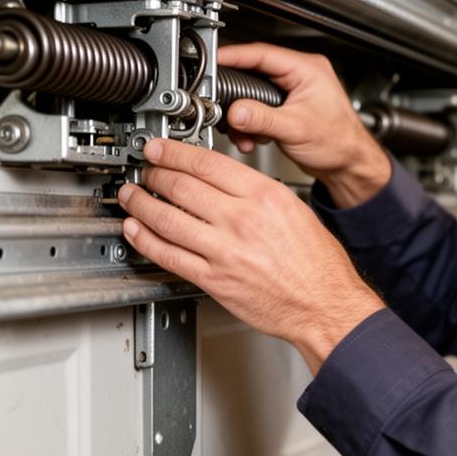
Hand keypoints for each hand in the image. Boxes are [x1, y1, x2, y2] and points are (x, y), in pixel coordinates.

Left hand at [118, 138, 384, 372]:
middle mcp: (242, 220)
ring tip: (131, 196)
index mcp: (265, 196)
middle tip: (145, 170)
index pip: (207, 163)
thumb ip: (259, 194)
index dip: (175, 153)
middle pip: (182, 186)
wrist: (325, 305)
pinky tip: (136, 231)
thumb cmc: (318, 265)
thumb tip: (227, 182)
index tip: (160, 149)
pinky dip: (145, 240)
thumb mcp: (296, 211)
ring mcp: (225, 251)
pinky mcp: (214, 280)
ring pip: (167, 219)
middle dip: (154, 173)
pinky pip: (169, 256)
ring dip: (140, 204)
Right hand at [217, 43, 390, 207]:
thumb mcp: (296, 128)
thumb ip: (262, 118)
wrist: (349, 165)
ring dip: (243, 116)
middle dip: (236, 97)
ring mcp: (292, 92)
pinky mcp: (285, 109)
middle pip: (253, 74)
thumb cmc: (340, 143)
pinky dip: (251, 125)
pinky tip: (254, 138)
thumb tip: (235, 111)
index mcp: (306, 69)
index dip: (234, 57)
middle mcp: (299, 76)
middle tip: (222, 109)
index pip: (262, 54)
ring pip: (252, 95)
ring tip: (244, 134)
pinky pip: (258, 110)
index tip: (212, 62)